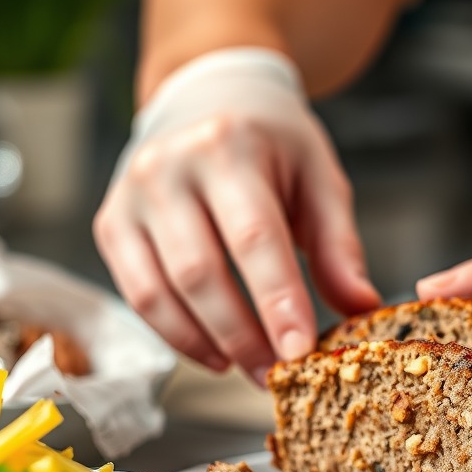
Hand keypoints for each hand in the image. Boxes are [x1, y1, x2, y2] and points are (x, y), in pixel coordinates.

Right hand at [94, 48, 379, 375]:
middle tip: (278, 375)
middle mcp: (169, 167)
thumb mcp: (319, 176)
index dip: (276, 300)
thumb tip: (361, 308)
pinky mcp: (110, 223)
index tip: (299, 351)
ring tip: (251, 370)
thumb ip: (340, 244)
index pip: (254, 237)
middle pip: (200, 271)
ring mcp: (130, 196)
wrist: (206, 95)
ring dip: (208, 343)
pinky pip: (138, 294)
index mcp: (230, 147)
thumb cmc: (273, 143)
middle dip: (243, 335)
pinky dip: (176, 335)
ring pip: (160, 290)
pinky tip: (215, 353)